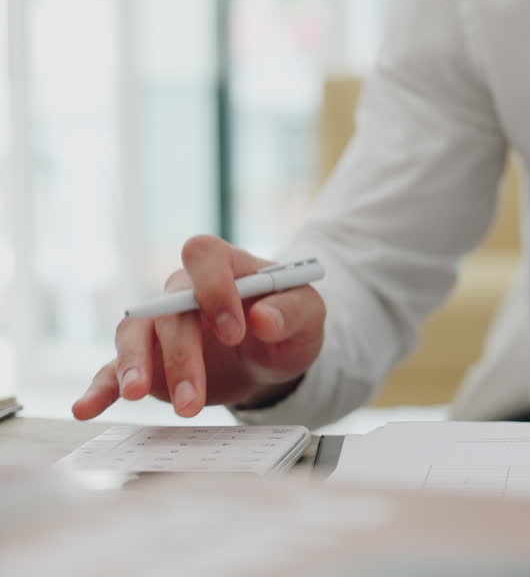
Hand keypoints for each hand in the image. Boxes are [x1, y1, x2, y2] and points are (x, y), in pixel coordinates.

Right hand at [72, 235, 325, 419]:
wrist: (275, 354)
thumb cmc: (290, 322)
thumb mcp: (308, 313)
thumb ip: (293, 310)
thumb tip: (264, 319)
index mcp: (225, 265)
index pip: (205, 256)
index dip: (214, 288)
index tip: (236, 331)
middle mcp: (184, 290)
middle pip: (168, 310)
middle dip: (180, 354)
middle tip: (195, 399)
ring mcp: (160, 326)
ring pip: (135, 335)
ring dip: (137, 367)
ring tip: (139, 397)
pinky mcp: (148, 361)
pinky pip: (114, 368)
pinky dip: (100, 387)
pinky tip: (86, 407)